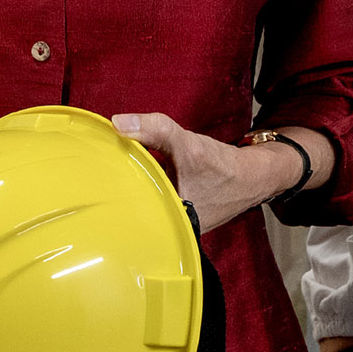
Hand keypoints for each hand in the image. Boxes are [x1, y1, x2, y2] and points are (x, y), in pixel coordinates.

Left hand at [110, 113, 315, 231]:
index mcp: (170, 220)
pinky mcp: (178, 215)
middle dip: (120, 186)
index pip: (127, 208)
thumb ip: (154, 130)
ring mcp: (175, 225)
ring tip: (118, 169)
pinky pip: (153, 200)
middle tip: (103, 167)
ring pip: (143, 204)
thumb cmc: (223, 167)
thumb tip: (118, 122)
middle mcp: (171, 229)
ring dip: (133, 185)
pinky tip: (138, 173)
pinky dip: (146, 186)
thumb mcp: (188, 144)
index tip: (98, 171)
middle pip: (133, 207)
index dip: (111, 190)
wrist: (254, 176)